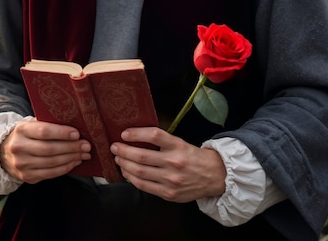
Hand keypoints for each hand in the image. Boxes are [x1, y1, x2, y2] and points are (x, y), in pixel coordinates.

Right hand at [0, 119, 91, 183]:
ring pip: (52, 163)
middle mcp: (19, 148)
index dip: (62, 133)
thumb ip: (47, 124)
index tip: (77, 134)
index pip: (44, 132)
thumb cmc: (25, 134)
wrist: (3, 152)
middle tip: (86, 145)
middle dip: (71, 147)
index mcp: (21, 130)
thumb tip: (73, 126)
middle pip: (50, 149)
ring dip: (71, 158)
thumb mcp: (31, 124)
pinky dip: (65, 168)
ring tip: (84, 154)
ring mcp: (22, 164)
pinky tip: (74, 162)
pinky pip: (50, 174)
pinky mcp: (27, 177)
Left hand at [110, 127, 225, 201]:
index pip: (154, 136)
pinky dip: (131, 178)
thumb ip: (162, 142)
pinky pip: (144, 186)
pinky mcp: (168, 193)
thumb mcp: (180, 143)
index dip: (136, 133)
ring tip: (118, 159)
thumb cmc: (193, 157)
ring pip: (140, 172)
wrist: (213, 176)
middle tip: (114, 147)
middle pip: (142, 156)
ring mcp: (171, 180)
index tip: (124, 133)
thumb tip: (136, 137)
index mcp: (178, 146)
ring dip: (124, 165)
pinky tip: (127, 172)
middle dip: (123, 151)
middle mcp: (174, 162)